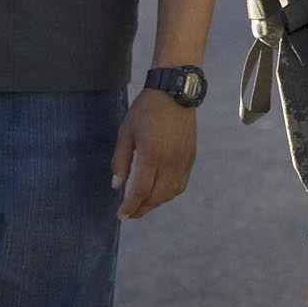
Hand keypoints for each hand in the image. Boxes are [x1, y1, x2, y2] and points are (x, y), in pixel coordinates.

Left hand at [112, 89, 196, 220]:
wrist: (175, 90)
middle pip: (157, 196)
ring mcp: (183, 160)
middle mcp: (170, 161)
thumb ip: (121, 161)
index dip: (130, 206)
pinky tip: (160, 191)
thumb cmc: (146, 109)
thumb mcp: (126, 132)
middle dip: (142, 209)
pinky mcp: (191, 157)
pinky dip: (170, 193)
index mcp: (152, 154)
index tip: (121, 216)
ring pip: (171, 193)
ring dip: (156, 202)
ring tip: (143, 204)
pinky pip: (181, 183)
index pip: (140, 191)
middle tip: (129, 213)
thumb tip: (117, 186)